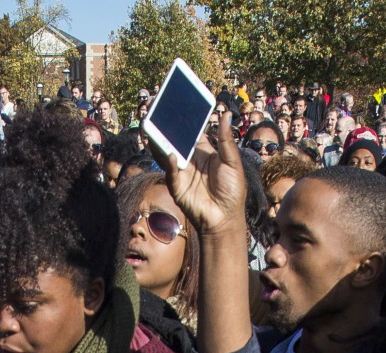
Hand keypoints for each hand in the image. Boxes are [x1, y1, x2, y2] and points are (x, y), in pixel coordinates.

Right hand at [157, 109, 247, 235]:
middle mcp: (190, 160)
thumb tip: (225, 114)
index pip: (191, 131)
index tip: (178, 102)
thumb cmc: (233, 190)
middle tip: (158, 109)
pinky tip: (171, 154)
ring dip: (159, 142)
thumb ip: (226, 140)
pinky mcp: (177, 187)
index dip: (185, 118)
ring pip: (167, 154)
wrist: (226, 217)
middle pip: (175, 140)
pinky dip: (169, 164)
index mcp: (203, 152)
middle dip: (166, 126)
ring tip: (152, 127)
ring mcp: (181, 173)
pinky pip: (171, 174)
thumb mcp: (233, 162)